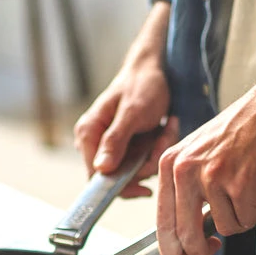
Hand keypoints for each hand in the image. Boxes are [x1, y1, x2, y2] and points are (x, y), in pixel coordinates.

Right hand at [73, 1, 176, 198]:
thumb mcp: (132, 112)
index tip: (146, 181)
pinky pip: (142, 164)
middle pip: (118, 178)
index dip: (122, 184)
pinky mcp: (125, 149)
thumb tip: (101, 169)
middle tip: (164, 138)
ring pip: (134, 172)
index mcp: (88, 135)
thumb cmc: (142, 85)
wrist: (154, 70)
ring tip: (167, 128)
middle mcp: (94, 145)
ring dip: (156, 155)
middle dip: (146, 164)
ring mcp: (110, 148)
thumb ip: (115, 141)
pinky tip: (165, 130)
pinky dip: (157, 151)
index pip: (97, 178)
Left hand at [156, 84, 255, 254]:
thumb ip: (185, 191)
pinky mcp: (240, 185)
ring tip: (251, 190)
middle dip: (200, 253)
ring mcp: (213, 179)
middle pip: (187, 237)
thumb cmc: (241, 132)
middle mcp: (186, 171)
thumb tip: (183, 236)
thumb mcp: (197, 154)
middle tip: (212, 250)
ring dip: (242, 218)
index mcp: (170, 165)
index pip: (163, 224)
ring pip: (224, 229)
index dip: (173, 251)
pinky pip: (247, 219)